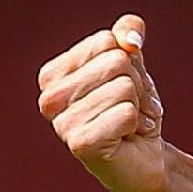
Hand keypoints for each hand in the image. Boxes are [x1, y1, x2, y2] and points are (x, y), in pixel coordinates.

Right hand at [37, 14, 169, 191]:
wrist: (143, 158)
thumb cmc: (131, 108)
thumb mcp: (131, 63)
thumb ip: (127, 33)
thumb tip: (129, 39)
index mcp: (52, 75)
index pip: (105, 41)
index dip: (128, 60)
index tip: (126, 86)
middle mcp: (49, 99)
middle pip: (116, 61)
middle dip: (138, 84)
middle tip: (132, 107)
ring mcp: (62, 124)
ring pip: (124, 87)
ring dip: (139, 106)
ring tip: (130, 123)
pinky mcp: (81, 145)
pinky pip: (126, 112)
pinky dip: (137, 124)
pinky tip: (128, 138)